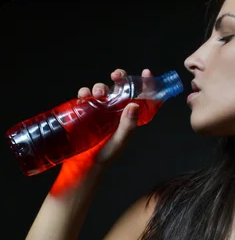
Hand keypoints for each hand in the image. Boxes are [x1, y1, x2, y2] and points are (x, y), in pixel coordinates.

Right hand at [50, 68, 152, 195]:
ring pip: (102, 90)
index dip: (145, 85)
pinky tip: (83, 96)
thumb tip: (134, 105)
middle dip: (119, 78)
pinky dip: (84, 93)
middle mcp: (115, 112)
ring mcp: (99, 111)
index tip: (147, 73)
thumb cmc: (104, 157)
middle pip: (120, 88)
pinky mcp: (84, 112)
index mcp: (128, 118)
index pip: (140, 98)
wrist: (83, 166)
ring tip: (98, 93)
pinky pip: (85, 97)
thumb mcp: (119, 142)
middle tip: (116, 76)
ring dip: (100, 86)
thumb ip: (128, 126)